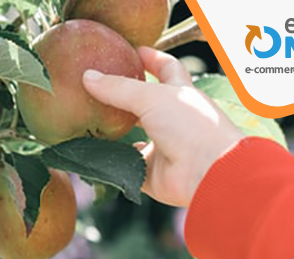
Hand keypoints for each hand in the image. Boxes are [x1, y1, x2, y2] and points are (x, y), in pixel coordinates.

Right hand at [82, 47, 244, 206]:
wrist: (206, 172)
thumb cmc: (191, 127)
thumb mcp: (152, 97)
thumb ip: (119, 88)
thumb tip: (88, 77)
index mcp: (181, 95)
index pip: (167, 69)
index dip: (151, 58)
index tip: (133, 51)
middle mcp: (174, 120)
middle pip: (146, 104)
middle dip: (126, 97)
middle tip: (101, 88)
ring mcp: (164, 147)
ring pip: (136, 136)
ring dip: (117, 131)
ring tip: (91, 122)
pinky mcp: (153, 172)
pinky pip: (129, 166)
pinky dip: (115, 162)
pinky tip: (99, 155)